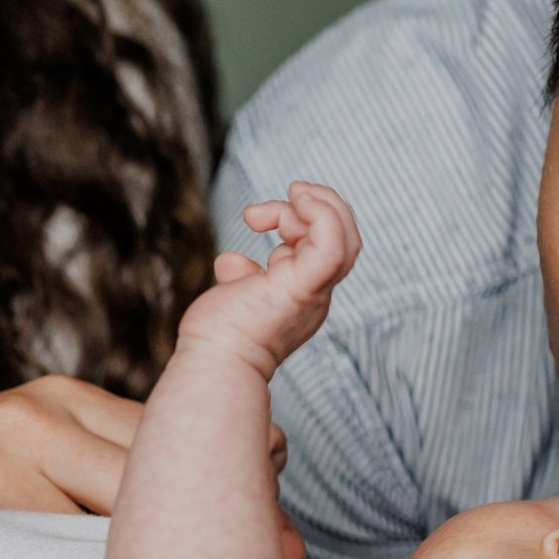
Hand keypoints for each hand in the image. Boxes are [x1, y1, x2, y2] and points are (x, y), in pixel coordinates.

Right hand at [0, 374, 299, 526]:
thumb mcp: (25, 477)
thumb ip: (102, 479)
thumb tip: (240, 508)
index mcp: (54, 401)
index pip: (174, 439)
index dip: (240, 490)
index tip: (293, 543)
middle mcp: (28, 411)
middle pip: (161, 472)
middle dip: (227, 527)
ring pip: (118, 516)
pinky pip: (57, 550)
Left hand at [186, 182, 361, 372]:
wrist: (213, 366)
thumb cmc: (218, 339)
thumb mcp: (233, 294)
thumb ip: (241, 276)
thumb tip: (232, 260)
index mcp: (304, 295)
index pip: (325, 249)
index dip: (300, 221)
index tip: (257, 217)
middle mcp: (316, 295)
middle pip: (345, 240)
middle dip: (321, 207)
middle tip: (290, 192)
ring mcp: (313, 292)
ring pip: (345, 239)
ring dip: (320, 205)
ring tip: (290, 195)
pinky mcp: (303, 287)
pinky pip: (332, 244)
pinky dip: (321, 214)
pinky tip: (296, 199)